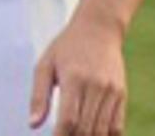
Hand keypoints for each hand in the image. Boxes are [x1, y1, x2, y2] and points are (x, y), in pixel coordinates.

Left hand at [30, 12, 126, 134]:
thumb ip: (38, 96)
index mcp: (74, 78)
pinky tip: (93, 135)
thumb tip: (32, 125)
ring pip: (102, 131)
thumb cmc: (67, 47)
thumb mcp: (46, 65)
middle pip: (85, 128)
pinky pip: (117, 126)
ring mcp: (111, 91)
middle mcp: (95, 85)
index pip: (68, 119)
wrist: (99, 28)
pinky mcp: (121, 94)